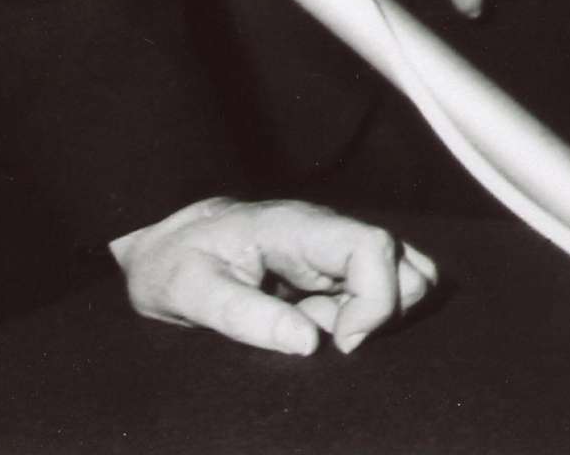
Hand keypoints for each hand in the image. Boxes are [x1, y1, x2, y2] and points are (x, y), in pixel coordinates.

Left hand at [113, 197, 435, 355]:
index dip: (377, 299)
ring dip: (373, 317)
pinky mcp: (333, 269)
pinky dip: (362, 319)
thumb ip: (244, 315)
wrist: (165, 249)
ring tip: (317, 326)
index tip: (341, 341)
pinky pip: (377, 296)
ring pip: (402, 280)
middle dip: (382, 313)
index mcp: (293, 227)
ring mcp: (332, 249)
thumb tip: (310, 343)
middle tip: (326, 333)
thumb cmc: (174, 264)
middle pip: (405, 264)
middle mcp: (323, 232)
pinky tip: (317, 323)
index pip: (373, 244)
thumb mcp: (190, 292)